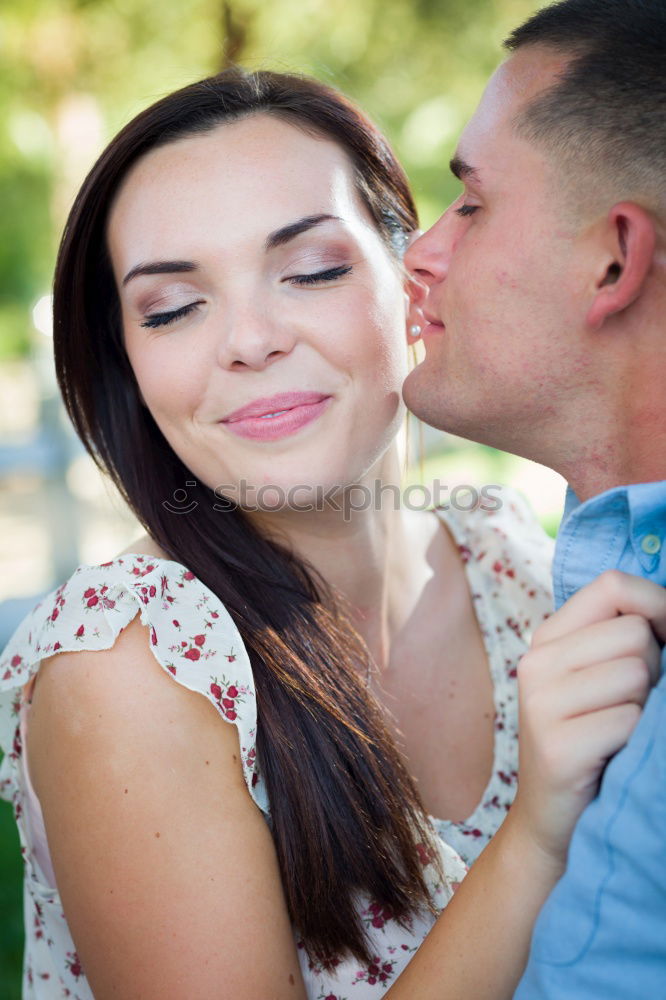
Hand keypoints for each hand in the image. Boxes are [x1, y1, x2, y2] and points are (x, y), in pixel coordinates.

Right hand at [512, 570, 665, 864]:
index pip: (612, 585)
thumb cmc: (593, 739)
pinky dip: (636, 739)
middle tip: (626, 705)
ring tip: (619, 729)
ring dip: (645, 706)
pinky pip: (631, 719)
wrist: (554, 819)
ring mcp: (541, 703)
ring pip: (636, 673)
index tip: (664, 640)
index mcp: (546, 638)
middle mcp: (535, 663)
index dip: (655, 606)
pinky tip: (612, 754)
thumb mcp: (597, 675)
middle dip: (652, 668)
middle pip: (634, 633)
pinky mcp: (557, 746)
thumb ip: (623, 634)